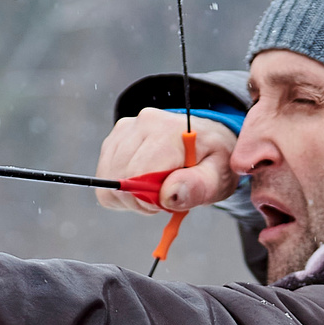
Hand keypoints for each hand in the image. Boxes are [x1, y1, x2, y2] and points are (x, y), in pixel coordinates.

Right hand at [94, 108, 236, 215]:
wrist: (206, 139)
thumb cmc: (213, 161)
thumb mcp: (218, 179)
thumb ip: (198, 187)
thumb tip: (169, 195)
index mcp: (170, 131)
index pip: (138, 175)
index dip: (149, 199)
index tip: (169, 201)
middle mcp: (144, 123)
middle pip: (121, 178)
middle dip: (141, 198)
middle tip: (165, 196)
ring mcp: (125, 128)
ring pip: (109, 179)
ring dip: (131, 194)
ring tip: (157, 186)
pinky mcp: (114, 139)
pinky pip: (104, 176)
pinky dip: (122, 188)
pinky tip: (144, 180)